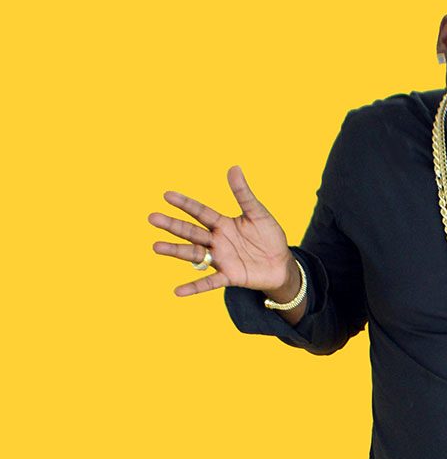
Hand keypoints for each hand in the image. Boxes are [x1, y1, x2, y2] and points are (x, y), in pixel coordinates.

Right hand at [148, 166, 292, 296]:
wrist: (282, 263)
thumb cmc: (269, 236)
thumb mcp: (258, 213)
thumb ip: (243, 194)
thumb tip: (234, 167)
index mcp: (223, 224)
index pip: (200, 212)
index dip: (185, 204)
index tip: (167, 195)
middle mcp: (217, 241)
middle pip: (191, 231)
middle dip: (172, 225)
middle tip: (152, 217)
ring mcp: (221, 259)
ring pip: (194, 254)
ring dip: (176, 251)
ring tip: (156, 247)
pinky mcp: (229, 276)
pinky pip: (209, 282)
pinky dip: (194, 287)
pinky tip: (178, 291)